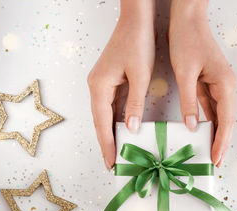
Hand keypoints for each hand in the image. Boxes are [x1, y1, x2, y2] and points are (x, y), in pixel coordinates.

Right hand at [87, 0, 154, 169]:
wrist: (135, 20)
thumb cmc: (137, 43)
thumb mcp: (139, 75)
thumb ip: (134, 104)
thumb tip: (131, 129)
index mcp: (99, 86)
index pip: (102, 123)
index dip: (106, 145)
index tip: (110, 163)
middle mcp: (96, 86)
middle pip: (100, 121)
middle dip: (107, 142)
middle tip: (114, 163)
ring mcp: (102, 84)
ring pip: (105, 115)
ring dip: (111, 133)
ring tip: (119, 152)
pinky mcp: (110, 81)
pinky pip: (112, 106)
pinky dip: (116, 120)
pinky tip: (124, 131)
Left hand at [169, 0, 236, 166]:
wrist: (188, 19)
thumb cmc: (188, 41)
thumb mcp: (186, 73)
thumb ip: (190, 101)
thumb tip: (192, 127)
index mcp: (225, 84)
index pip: (226, 120)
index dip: (221, 142)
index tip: (216, 159)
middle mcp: (226, 87)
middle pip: (227, 121)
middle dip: (222, 143)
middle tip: (216, 163)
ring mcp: (219, 86)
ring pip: (220, 116)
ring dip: (216, 135)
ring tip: (209, 154)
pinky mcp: (209, 84)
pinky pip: (210, 108)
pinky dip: (208, 122)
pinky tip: (202, 134)